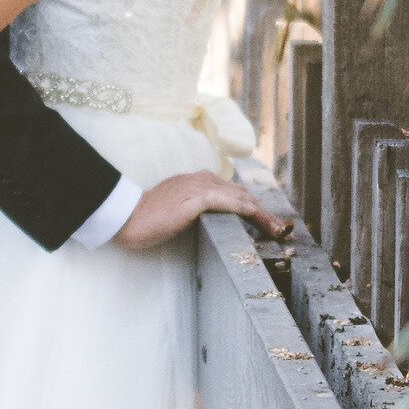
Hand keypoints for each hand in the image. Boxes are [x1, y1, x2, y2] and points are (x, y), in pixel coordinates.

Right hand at [116, 171, 291, 251]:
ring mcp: (200, 186)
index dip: (253, 207)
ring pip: (241, 198)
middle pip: (243, 195)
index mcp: (197, 181)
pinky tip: (258, 218)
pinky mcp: (197, 197)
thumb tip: (213, 221)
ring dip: (262, 214)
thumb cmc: (148, 219)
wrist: (128, 216)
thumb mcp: (177, 211)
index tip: (267, 223)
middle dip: (264, 213)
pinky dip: (246, 210)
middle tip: (280, 230)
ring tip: (276, 230)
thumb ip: (195, 210)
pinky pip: (228, 202)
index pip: (234, 193)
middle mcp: (202, 179)